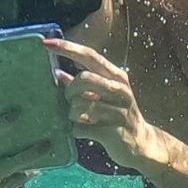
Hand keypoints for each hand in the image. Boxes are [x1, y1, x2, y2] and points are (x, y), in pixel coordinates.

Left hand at [47, 39, 154, 170]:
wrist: (141, 144)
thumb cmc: (117, 115)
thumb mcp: (105, 95)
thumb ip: (83, 84)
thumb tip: (58, 72)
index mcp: (117, 77)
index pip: (90, 55)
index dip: (67, 48)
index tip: (46, 42)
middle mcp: (120, 91)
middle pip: (84, 79)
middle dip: (70, 90)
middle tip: (71, 100)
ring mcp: (118, 112)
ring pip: (79, 105)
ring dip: (72, 114)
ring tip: (80, 119)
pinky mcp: (113, 133)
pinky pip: (80, 128)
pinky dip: (77, 130)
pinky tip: (85, 131)